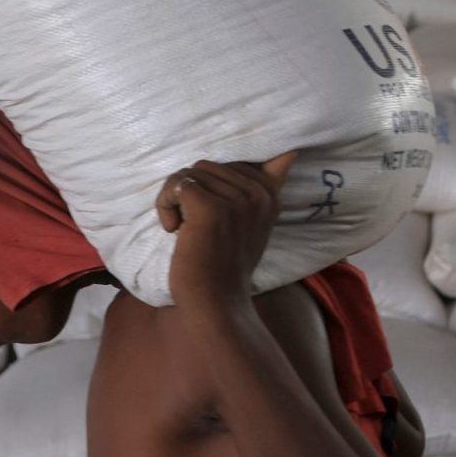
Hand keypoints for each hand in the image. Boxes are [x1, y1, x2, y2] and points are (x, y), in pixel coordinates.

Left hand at [156, 152, 296, 311]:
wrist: (216, 304)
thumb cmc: (225, 266)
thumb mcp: (253, 224)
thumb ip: (267, 188)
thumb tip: (290, 152)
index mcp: (268, 194)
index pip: (226, 165)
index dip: (209, 191)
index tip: (211, 222)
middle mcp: (257, 194)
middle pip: (204, 166)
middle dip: (190, 195)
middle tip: (195, 229)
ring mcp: (235, 201)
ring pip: (188, 174)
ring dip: (176, 202)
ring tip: (186, 231)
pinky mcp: (210, 208)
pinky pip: (176, 185)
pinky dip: (165, 206)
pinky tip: (174, 231)